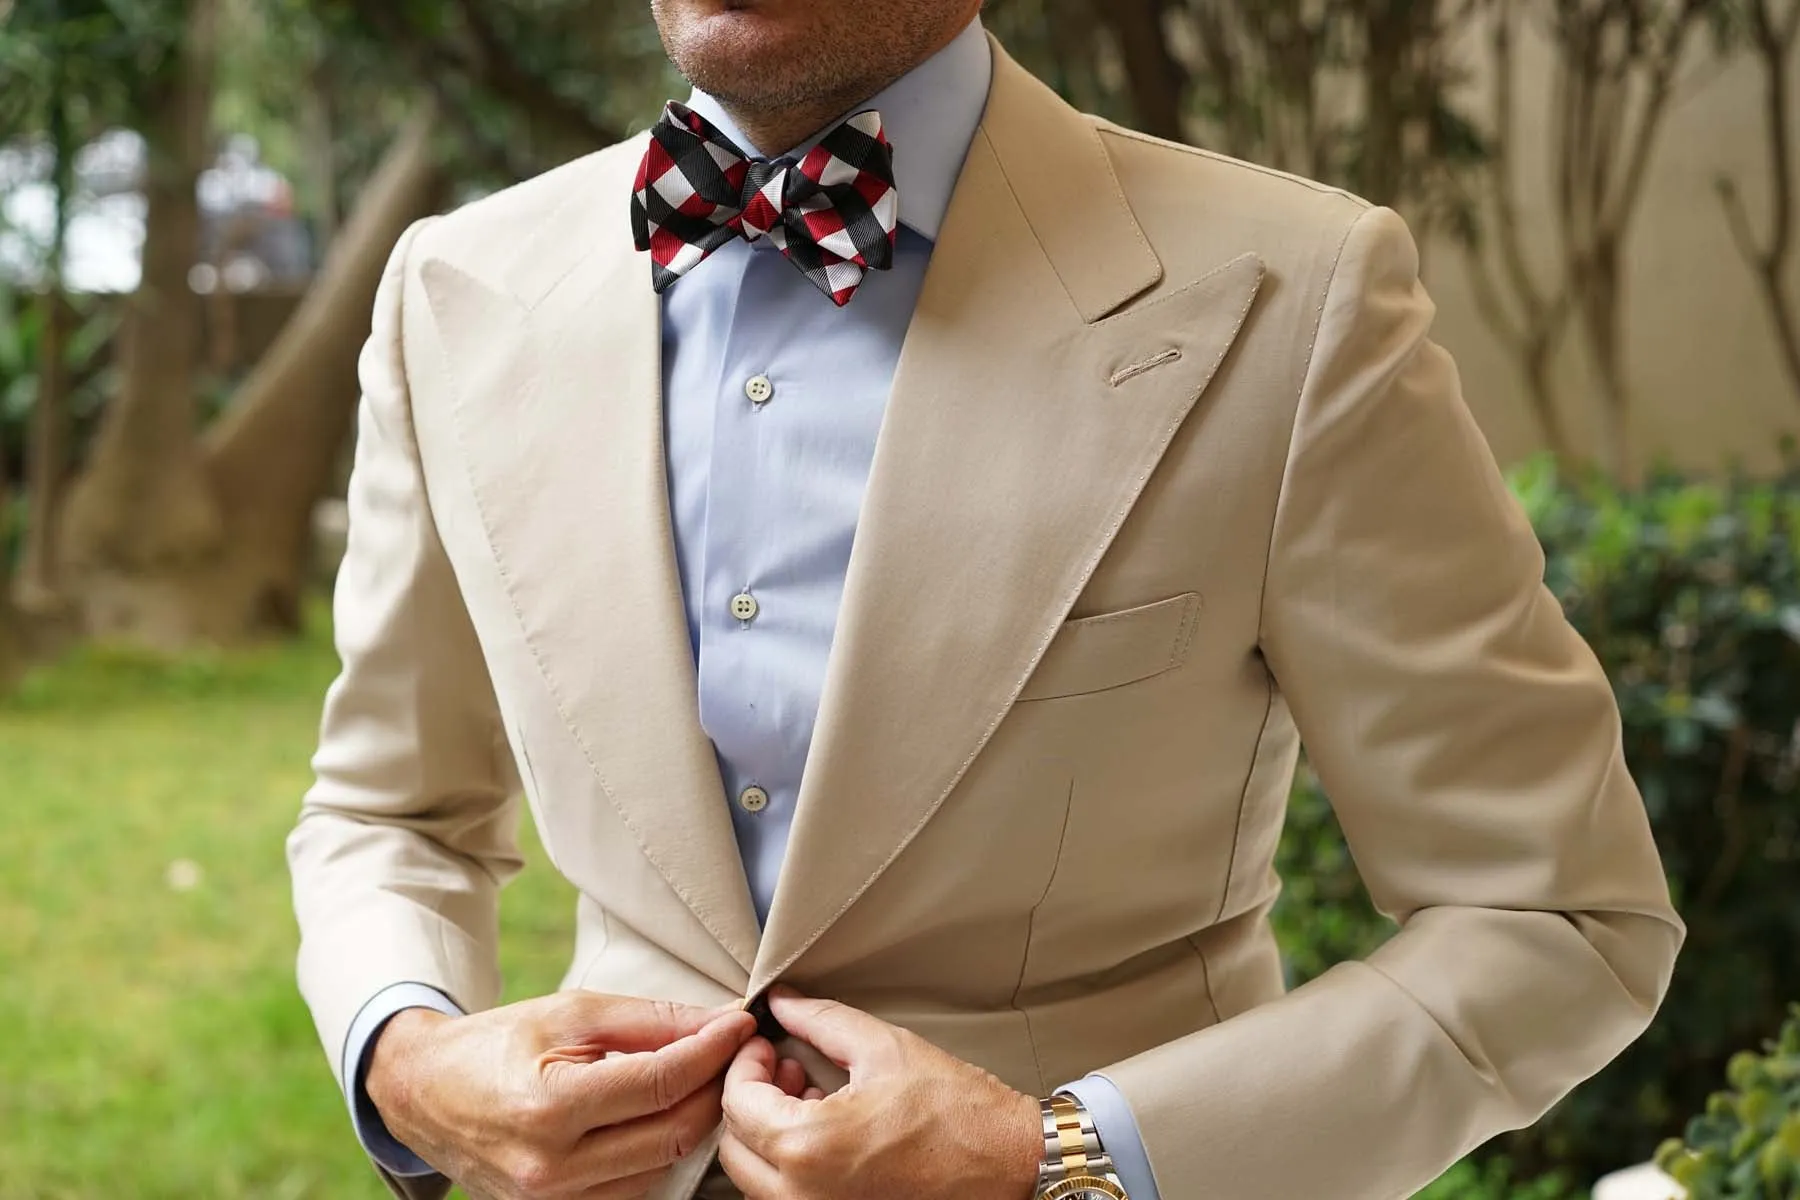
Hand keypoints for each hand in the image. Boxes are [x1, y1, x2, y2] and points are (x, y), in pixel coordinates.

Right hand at [367, 991, 756, 1198]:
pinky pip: (635, 1189)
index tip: (741, 1025)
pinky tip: (663, 1116)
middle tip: (733, 1052)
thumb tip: (717, 1022)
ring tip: (701, 1080)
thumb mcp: (571, 1013)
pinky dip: (660, 1152)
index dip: (712, 1051)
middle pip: (672, 1133)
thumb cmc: (497, 1044)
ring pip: (662, 1168)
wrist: (425, 1094)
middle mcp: (551, 1168)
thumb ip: (650, 1021)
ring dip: (692, 1123)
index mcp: (549, 1108)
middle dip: (714, 1087)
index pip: (661, 1084)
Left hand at [718, 987, 1042, 1199]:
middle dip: (752, 1099)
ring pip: (757, 1177)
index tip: (766, 1043)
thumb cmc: (958, 1112)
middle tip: (785, 1066)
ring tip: (810, 1094)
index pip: (739, 1103)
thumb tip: (783, 1002)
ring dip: (770, 1132)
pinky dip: (793, 1162)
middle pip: (736, 1147)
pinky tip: (828, 1127)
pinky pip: (789, 1195)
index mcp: (810, 1147)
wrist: (1009, 1161)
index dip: (746, 1063)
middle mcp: (805, 1196)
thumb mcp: (883, 1046)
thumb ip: (819, 1020)